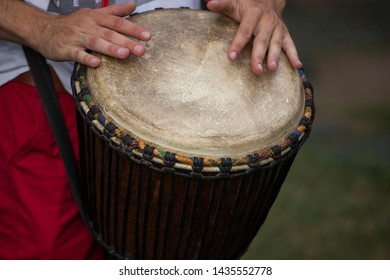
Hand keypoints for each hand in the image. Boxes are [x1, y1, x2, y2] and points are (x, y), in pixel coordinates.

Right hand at [36, 2, 150, 66]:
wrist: (44, 29)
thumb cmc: (74, 24)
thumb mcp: (94, 14)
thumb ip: (115, 11)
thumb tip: (133, 5)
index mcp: (96, 18)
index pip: (117, 22)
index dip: (133, 29)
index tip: (147, 36)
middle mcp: (88, 26)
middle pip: (110, 33)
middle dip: (127, 41)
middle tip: (141, 49)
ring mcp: (77, 37)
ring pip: (95, 42)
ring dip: (110, 48)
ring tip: (125, 54)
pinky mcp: (67, 49)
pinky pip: (77, 54)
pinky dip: (87, 58)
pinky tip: (97, 63)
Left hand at [206, 0, 301, 74]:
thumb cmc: (247, 4)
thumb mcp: (234, 2)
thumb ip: (223, 4)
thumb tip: (210, 4)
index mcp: (254, 14)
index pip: (244, 31)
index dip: (238, 44)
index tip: (231, 57)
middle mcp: (267, 21)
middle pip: (262, 40)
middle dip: (259, 55)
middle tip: (256, 70)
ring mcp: (277, 28)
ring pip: (276, 43)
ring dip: (275, 56)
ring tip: (272, 69)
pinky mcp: (284, 34)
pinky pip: (290, 44)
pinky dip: (294, 55)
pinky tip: (297, 66)